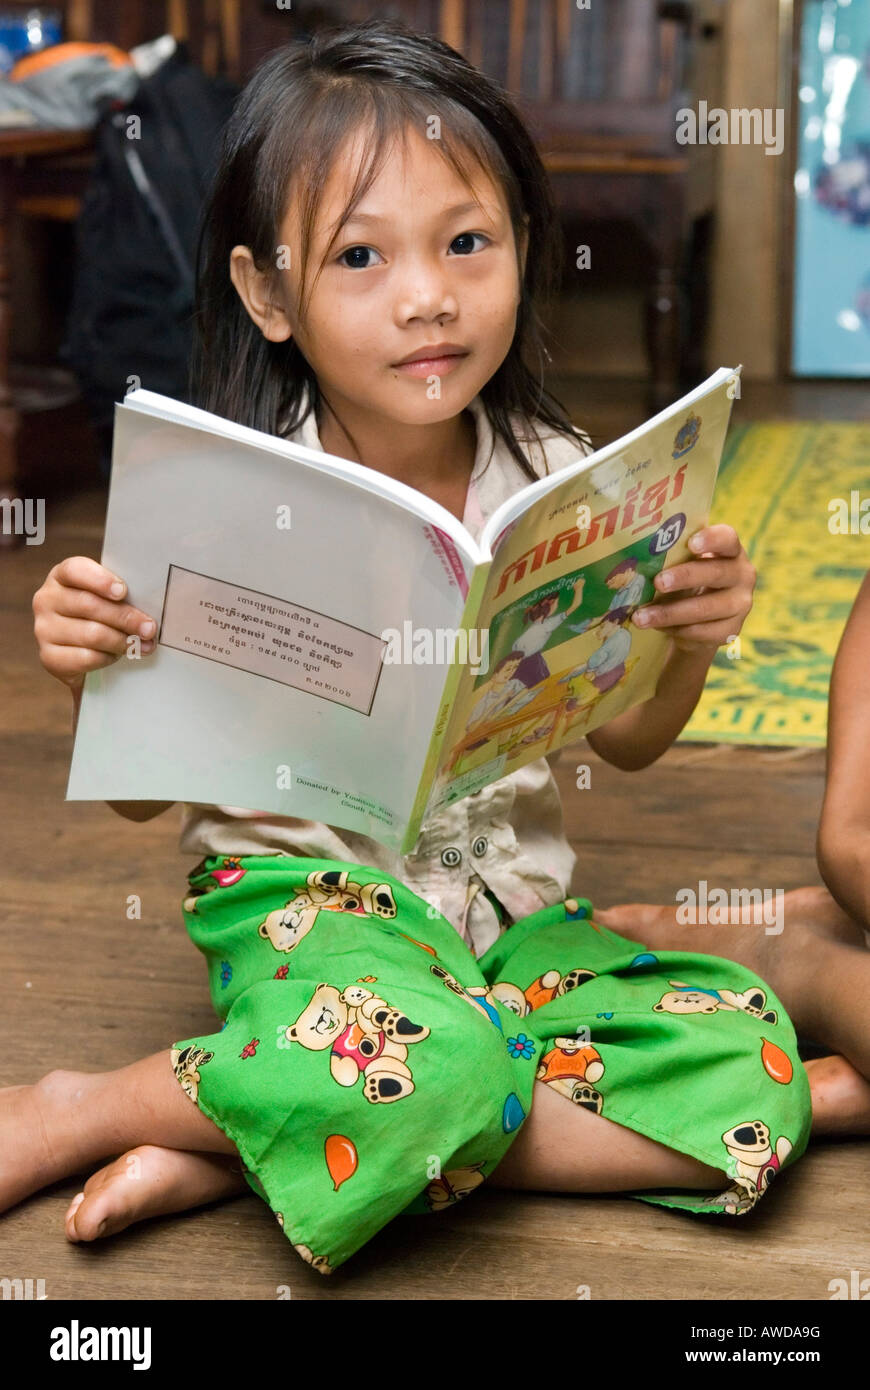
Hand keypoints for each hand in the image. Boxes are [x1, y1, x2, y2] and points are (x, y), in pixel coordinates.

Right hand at [32, 556, 157, 689]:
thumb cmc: (99, 619)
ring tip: (142, 645)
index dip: (100, 580)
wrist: (80, 656)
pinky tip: (117, 657)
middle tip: (149, 628)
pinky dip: (108, 658)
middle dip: (126, 618)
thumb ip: (120, 595)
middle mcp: (46, 599)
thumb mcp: (107, 599)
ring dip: (122, 641)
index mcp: (62, 577)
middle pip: (89, 605)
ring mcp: (44, 629)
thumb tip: (151, 604)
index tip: (123, 592)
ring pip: (92, 634)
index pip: (74, 570)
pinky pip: (86, 658)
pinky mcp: (48, 657)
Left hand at [630, 524, 754, 653]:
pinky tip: (656, 627)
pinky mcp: (731, 631)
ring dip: (670, 613)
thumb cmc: (686, 581)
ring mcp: (740, 604)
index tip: (691, 544)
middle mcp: (742, 575)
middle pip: (716, 573)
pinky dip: (676, 630)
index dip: (712, 540)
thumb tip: (636, 560)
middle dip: (684, 577)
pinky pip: (702, 632)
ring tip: (641, 616)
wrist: (698, 619)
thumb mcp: (682, 564)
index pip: (727, 538)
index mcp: (730, 550)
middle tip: (658, 582)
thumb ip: (671, 557)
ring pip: (706, 608)